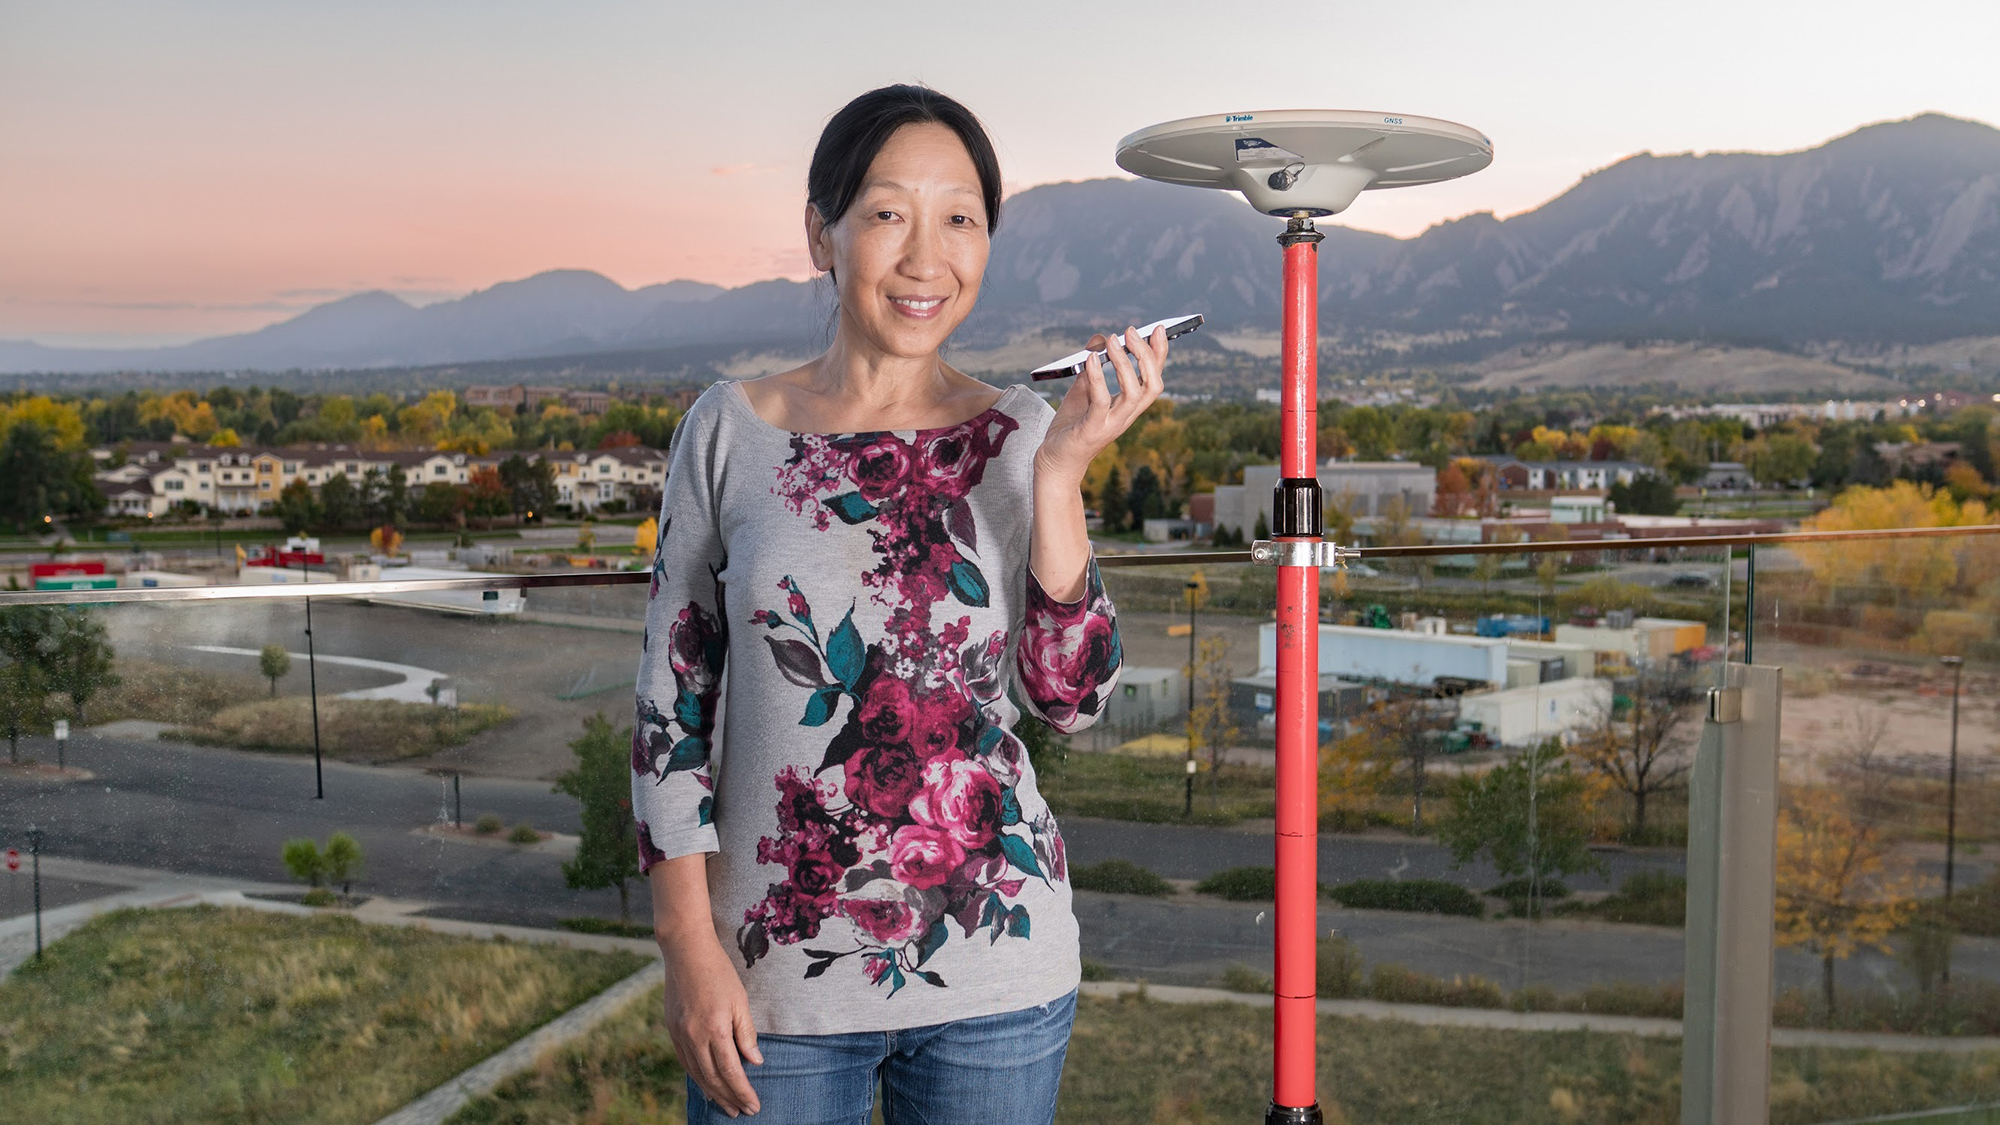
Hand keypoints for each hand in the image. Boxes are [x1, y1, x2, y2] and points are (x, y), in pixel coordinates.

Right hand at [660, 932, 762, 1116]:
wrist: (686, 951)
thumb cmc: (719, 972)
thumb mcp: (741, 1000)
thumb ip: (747, 1033)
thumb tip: (754, 1062)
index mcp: (715, 1029)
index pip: (731, 1072)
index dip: (743, 1092)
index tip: (754, 1105)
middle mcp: (694, 1036)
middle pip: (712, 1078)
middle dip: (729, 1098)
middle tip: (742, 1113)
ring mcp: (680, 1034)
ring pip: (696, 1073)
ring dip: (712, 1092)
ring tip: (726, 1106)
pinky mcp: (672, 1029)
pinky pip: (685, 1061)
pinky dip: (696, 1076)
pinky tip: (705, 1085)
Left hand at [1034, 324, 1168, 485]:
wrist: (1055, 461)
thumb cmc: (1071, 427)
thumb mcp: (1083, 391)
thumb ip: (1092, 367)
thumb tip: (1099, 339)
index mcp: (1128, 406)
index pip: (1152, 378)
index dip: (1159, 354)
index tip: (1157, 329)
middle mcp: (1126, 416)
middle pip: (1152, 385)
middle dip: (1147, 356)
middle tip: (1132, 331)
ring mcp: (1112, 424)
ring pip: (1133, 393)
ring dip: (1125, 364)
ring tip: (1113, 341)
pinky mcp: (1093, 430)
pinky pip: (1101, 402)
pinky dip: (1099, 378)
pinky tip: (1091, 360)